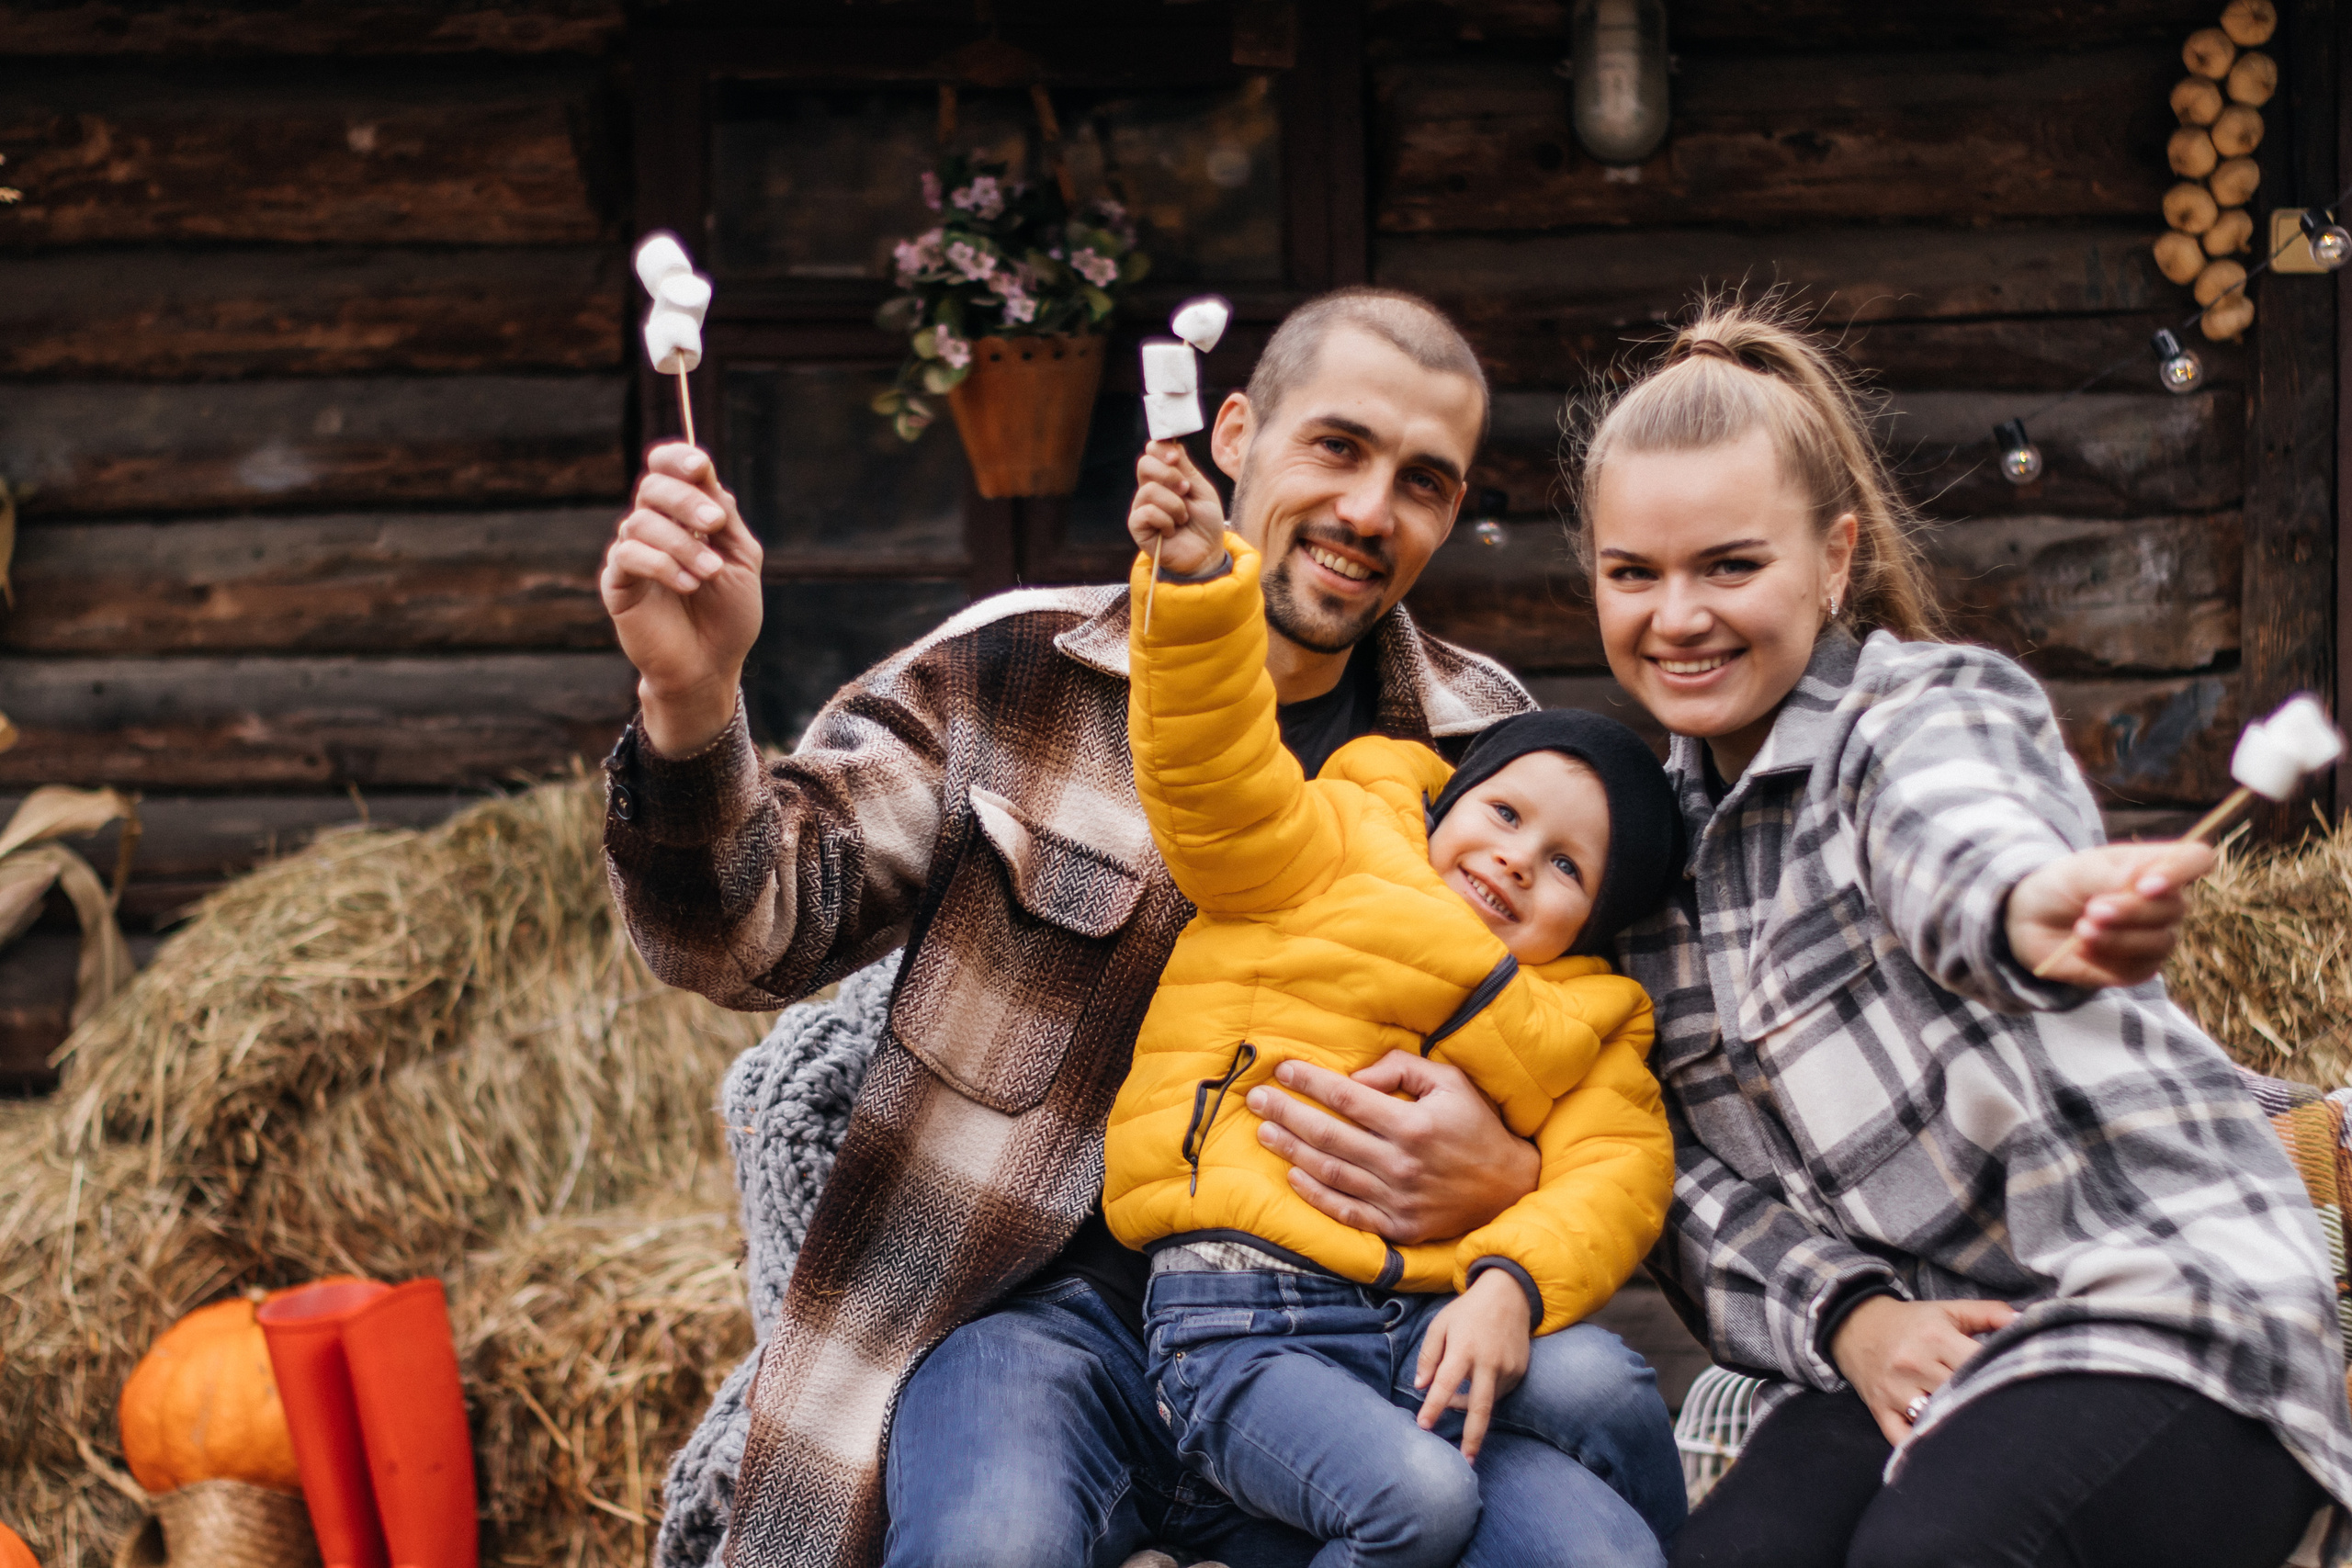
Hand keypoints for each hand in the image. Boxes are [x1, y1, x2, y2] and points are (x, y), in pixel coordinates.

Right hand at [601, 442, 765, 755]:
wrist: (710, 667)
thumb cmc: (729, 617)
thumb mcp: (741, 561)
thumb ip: (726, 519)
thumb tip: (707, 475)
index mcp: (685, 517)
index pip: (667, 470)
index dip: (677, 458)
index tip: (699, 464)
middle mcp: (654, 528)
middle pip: (652, 487)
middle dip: (686, 499)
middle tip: (715, 523)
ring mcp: (633, 554)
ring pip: (641, 522)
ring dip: (682, 544)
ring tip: (708, 574)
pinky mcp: (617, 583)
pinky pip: (627, 555)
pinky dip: (660, 564)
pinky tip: (687, 584)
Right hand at [1129, 439, 1226, 576]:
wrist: (1206, 553)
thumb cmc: (1205, 523)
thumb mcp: (1202, 490)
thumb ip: (1187, 469)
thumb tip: (1174, 444)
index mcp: (1164, 477)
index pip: (1152, 451)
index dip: (1160, 448)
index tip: (1175, 457)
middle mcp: (1149, 489)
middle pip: (1144, 464)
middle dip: (1169, 474)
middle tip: (1185, 490)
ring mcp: (1141, 507)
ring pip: (1149, 490)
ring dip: (1174, 504)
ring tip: (1183, 518)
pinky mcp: (1137, 526)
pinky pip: (1146, 512)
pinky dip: (1165, 520)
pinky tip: (1171, 530)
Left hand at [1248, 1051, 1539, 1244]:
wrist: (1510, 1188)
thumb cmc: (1477, 1125)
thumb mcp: (1450, 1082)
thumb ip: (1402, 1069)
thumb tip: (1356, 1078)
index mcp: (1413, 1125)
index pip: (1347, 1098)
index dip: (1310, 1082)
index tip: (1282, 1069)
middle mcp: (1402, 1164)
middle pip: (1328, 1135)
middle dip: (1287, 1113)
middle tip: (1256, 1099)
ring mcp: (1398, 1200)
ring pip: (1330, 1173)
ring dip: (1291, 1151)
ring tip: (1264, 1132)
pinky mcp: (1398, 1227)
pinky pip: (1346, 1211)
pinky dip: (1316, 1195)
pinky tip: (1293, 1176)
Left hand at [1414, 1269, 1531, 1460]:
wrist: (1510, 1294)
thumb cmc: (1468, 1311)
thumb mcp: (1440, 1324)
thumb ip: (1428, 1356)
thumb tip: (1420, 1387)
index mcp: (1464, 1348)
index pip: (1446, 1383)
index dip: (1434, 1406)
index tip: (1423, 1426)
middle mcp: (1489, 1361)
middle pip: (1480, 1407)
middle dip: (1472, 1437)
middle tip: (1465, 1462)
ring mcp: (1508, 1368)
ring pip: (1488, 1401)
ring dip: (1470, 1407)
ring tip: (1456, 1399)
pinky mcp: (1520, 1371)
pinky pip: (1500, 1393)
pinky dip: (1485, 1393)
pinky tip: (1479, 1380)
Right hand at [1831, 1296, 2016, 1446]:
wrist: (1854, 1325)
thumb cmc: (1911, 1322)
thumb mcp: (1948, 1310)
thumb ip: (1989, 1314)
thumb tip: (2028, 1321)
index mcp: (1936, 1337)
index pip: (1978, 1364)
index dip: (2002, 1377)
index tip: (2021, 1388)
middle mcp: (1914, 1364)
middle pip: (1960, 1394)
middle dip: (1983, 1405)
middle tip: (2010, 1418)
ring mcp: (1895, 1390)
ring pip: (1934, 1419)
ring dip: (1957, 1427)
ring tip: (1983, 1437)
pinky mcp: (1880, 1410)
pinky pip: (1902, 1439)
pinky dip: (1922, 1448)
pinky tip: (1944, 1451)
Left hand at [2005, 840, 2214, 987]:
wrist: (2030, 920)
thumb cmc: (2060, 885)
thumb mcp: (2079, 871)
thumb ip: (2113, 875)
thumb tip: (2146, 880)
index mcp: (2154, 866)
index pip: (2196, 859)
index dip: (2181, 871)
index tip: (2146, 885)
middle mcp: (2164, 902)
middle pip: (2176, 907)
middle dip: (2131, 911)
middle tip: (2091, 910)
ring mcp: (2155, 937)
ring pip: (2160, 943)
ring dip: (2118, 938)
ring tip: (2081, 929)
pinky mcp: (2139, 968)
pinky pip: (2138, 970)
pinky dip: (2105, 960)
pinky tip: (2080, 948)